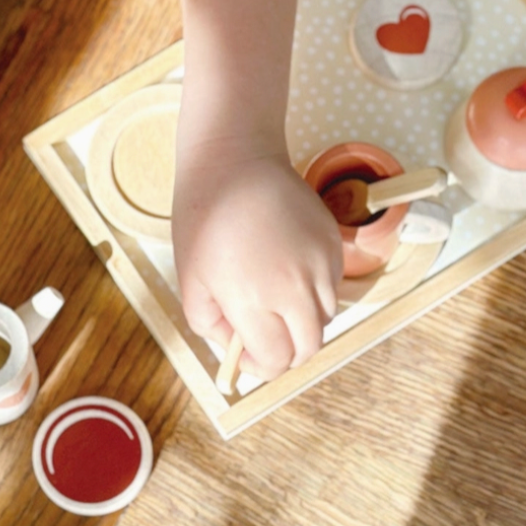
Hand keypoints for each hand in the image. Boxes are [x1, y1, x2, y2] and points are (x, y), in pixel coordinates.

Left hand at [172, 144, 342, 380]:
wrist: (234, 161)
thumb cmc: (204, 217)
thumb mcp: (191, 280)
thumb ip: (211, 325)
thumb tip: (234, 348)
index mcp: (254, 299)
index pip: (275, 360)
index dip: (259, 365)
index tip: (244, 354)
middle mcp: (295, 286)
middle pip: (309, 347)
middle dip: (287, 353)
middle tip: (264, 339)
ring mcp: (321, 263)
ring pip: (324, 317)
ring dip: (301, 321)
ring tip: (272, 295)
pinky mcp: (334, 243)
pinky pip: (332, 285)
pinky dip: (314, 290)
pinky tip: (285, 267)